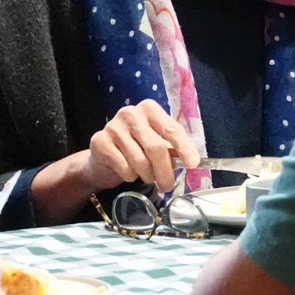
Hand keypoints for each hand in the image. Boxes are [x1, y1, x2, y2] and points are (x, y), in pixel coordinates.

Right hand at [84, 99, 201, 194]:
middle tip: (167, 185)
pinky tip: (129, 172)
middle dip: (165, 171)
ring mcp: (113, 126)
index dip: (184, 147)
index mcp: (149, 109)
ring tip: (146, 175)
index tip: (193, 163)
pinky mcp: (100, 142)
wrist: (103, 156)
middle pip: (156, 148)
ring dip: (147, 175)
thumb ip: (171, 148)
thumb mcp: (155, 142)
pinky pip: (124, 168)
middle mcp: (131, 113)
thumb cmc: (135, 147)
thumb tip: (189, 161)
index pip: (171, 129)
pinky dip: (131, 176)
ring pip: (140, 161)